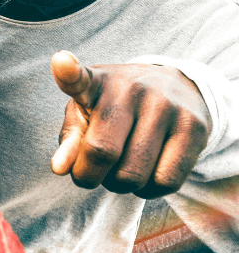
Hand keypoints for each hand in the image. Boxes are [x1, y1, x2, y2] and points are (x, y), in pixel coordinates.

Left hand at [50, 51, 210, 198]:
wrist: (176, 90)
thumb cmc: (115, 109)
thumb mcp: (86, 114)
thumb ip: (69, 141)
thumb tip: (59, 168)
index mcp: (95, 83)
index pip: (78, 78)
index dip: (68, 72)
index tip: (61, 61)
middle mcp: (130, 89)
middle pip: (102, 151)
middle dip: (90, 176)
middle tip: (94, 172)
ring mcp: (165, 106)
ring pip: (134, 175)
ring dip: (121, 186)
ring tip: (121, 169)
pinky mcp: (194, 128)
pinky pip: (166, 182)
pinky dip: (150, 191)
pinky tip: (147, 175)